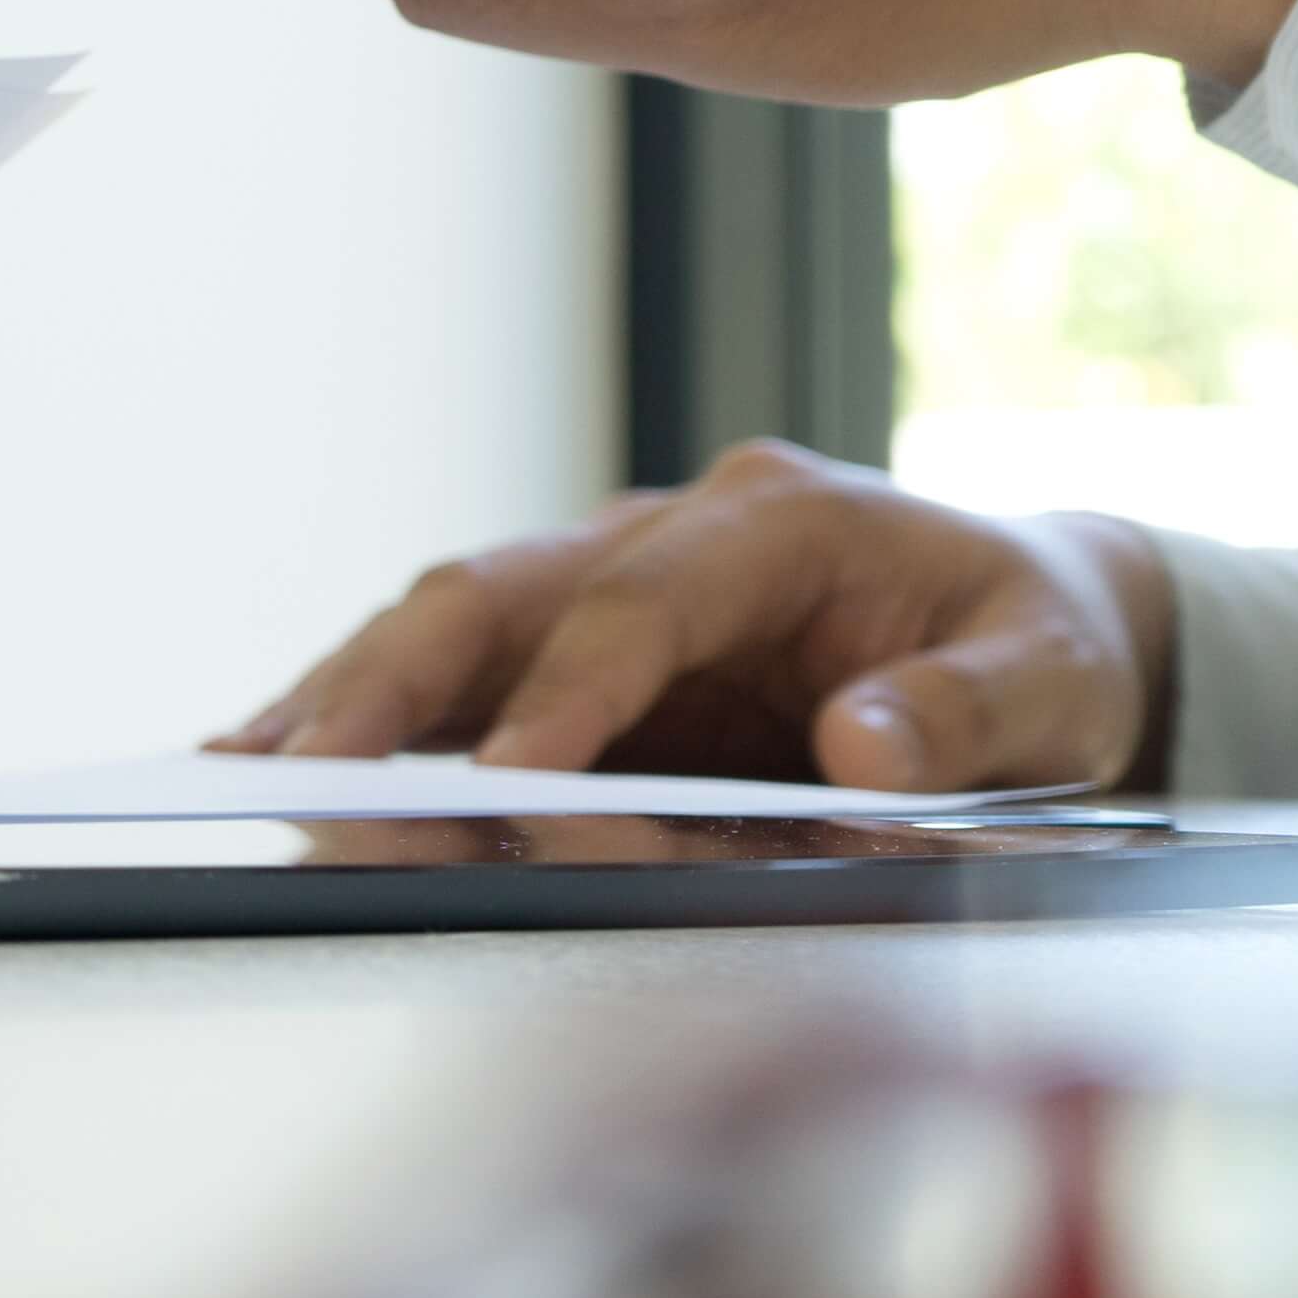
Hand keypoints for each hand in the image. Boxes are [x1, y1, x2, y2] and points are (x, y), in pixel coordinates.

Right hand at [226, 440, 1175, 793]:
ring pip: (445, 626)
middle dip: (396, 682)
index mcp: (781, 520)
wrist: (1024, 620)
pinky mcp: (575, 648)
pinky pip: (453, 677)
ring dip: (347, 701)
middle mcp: (668, 531)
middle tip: (315, 772)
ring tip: (246, 772)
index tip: (516, 777)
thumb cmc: (1034, 651)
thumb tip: (864, 749)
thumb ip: (967, 715)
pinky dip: (366, 720)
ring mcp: (606, 582)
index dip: (571, 689)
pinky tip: (276, 763)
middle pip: (495, 590)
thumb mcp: (1050, 686)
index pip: (643, 600)